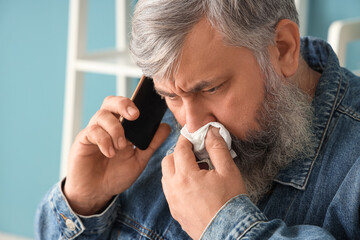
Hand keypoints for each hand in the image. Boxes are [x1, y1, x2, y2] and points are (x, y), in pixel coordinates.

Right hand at [64, 96, 170, 214]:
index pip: (126, 106)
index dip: (135, 102)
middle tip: (134, 116)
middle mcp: (107, 126)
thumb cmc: (116, 175)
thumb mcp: (139, 160)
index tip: (146, 111)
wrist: (97, 193)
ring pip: (102, 115)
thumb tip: (166, 127)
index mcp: (121, 127)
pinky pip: (92, 131)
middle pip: (110, 102)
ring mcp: (94, 132)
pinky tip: (109, 153)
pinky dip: (104, 140)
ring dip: (115, 129)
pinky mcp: (83, 141)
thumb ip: (151, 144)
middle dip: (123, 104)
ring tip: (121, 147)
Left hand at [161, 127, 246, 238]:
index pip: (180, 149)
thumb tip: (210, 131)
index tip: (194, 135)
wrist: (230, 233)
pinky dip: (176, 182)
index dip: (187, 139)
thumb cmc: (231, 202)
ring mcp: (173, 202)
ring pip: (166, 176)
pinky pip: (169, 190)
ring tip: (196, 169)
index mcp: (186, 176)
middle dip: (179, 153)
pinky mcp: (175, 212)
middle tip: (196, 152)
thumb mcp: (228, 171)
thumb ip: (217, 148)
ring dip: (176, 167)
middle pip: (168, 161)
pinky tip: (193, 185)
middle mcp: (174, 188)